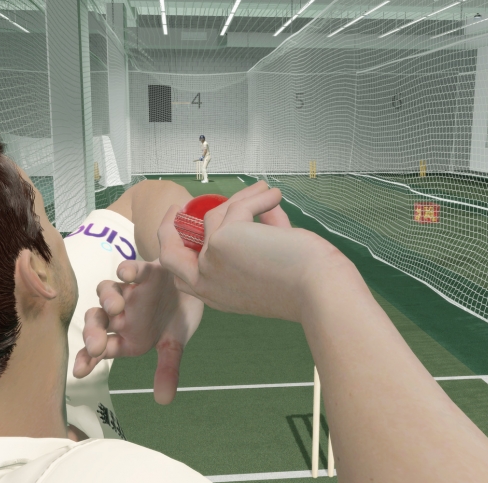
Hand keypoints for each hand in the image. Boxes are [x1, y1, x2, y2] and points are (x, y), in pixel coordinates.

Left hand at [73, 260, 203, 404]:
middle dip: (93, 332)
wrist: (192, 287)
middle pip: (97, 320)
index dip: (88, 358)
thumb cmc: (175, 317)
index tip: (80, 371)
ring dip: (109, 299)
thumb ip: (167, 370)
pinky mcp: (145, 271)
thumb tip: (163, 401)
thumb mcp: (173, 346)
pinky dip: (128, 270)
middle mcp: (121, 314)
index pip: (100, 349)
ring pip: (108, 292)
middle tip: (95, 345)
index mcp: (125, 336)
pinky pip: (132, 268)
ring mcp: (130, 291)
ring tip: (116, 307)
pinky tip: (127, 273)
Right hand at [157, 181, 339, 322]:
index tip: (190, 230)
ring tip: (267, 192)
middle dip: (168, 227)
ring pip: (214, 215)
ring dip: (243, 198)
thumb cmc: (305, 282)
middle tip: (177, 207)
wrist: (319, 290)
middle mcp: (206, 284)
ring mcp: (210, 263)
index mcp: (217, 295)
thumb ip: (255, 235)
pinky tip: (274, 194)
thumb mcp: (267, 262)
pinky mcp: (221, 241)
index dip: (183, 252)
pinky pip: (236, 205)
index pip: (185, 276)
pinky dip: (257, 196)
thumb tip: (255, 204)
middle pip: (169, 253)